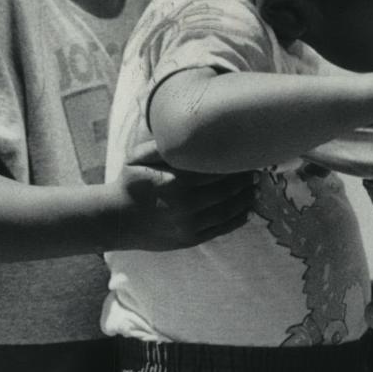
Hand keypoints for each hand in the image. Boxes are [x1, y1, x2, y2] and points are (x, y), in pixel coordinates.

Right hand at [107, 142, 256, 250]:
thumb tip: (185, 132)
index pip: (215, 170)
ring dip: (245, 199)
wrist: (117, 221)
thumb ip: (162, 146)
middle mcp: (185, 205)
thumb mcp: (137, 158)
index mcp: (174, 182)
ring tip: (255, 188)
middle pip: (226, 190)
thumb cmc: (129, 184)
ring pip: (227, 211)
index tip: (245, 155)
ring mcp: (189, 225)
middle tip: (255, 171)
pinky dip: (237, 219)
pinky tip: (247, 210)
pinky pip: (221, 229)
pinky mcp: (191, 239)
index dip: (234, 163)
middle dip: (243, 180)